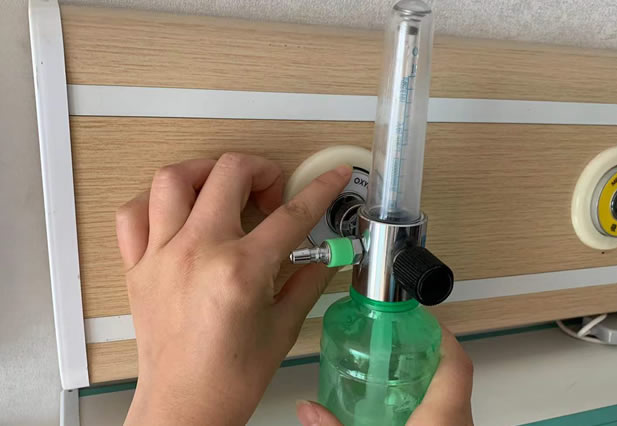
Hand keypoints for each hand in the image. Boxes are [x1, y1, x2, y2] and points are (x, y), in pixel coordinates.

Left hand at [116, 154, 351, 424]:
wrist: (185, 406)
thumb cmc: (229, 379)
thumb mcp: (283, 327)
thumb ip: (308, 282)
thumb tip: (324, 257)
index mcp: (240, 271)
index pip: (292, 214)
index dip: (321, 189)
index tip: (332, 176)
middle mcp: (198, 253)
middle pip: (230, 173)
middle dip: (262, 170)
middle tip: (272, 191)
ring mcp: (162, 256)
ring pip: (174, 179)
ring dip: (205, 171)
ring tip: (222, 186)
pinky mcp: (139, 267)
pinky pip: (133, 214)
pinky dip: (155, 201)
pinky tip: (177, 212)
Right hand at [296, 326, 473, 425]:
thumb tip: (307, 411)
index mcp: (443, 419)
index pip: (456, 362)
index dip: (442, 334)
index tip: (421, 319)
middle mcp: (460, 425)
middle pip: (454, 376)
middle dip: (427, 354)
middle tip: (399, 341)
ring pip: (452, 399)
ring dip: (428, 381)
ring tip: (396, 371)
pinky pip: (446, 418)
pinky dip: (427, 407)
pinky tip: (402, 414)